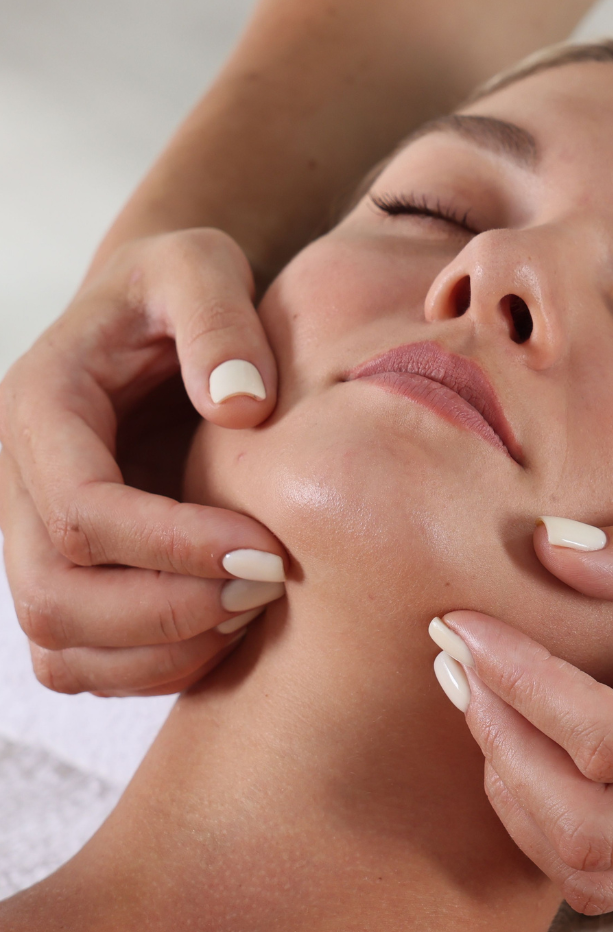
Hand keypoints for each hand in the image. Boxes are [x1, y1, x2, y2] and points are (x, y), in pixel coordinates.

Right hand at [0, 229, 285, 695]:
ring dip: (161, 652)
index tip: (268, 552)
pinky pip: (83, 658)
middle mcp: (19, 479)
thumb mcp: (202, 264)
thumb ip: (217, 318)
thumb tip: (241, 406)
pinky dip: (152, 667)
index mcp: (40, 406)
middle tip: (268, 587)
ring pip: (60, 642)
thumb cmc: (183, 287)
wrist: (160, 316)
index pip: (80, 512)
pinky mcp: (72, 568)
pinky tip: (227, 630)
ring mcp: (36, 531)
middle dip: (167, 611)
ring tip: (252, 610)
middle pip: (52, 596)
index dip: (174, 548)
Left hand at [437, 500, 612, 913]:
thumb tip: (549, 548)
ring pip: (596, 872)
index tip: (463, 623)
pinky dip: (559, 830)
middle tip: (454, 660)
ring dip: (519, 796)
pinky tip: (537, 753)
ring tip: (481, 704)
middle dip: (498, 741)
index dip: (518, 683)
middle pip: (588, 827)